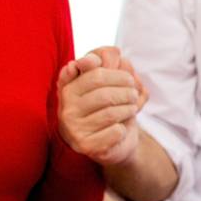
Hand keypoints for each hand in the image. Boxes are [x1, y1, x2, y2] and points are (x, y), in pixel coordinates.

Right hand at [58, 46, 147, 165]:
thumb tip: (106, 54)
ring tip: (131, 107)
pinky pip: (114, 132)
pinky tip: (121, 128)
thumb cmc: (108, 105)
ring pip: (111, 113)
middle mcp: (66, 109)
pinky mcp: (87, 146)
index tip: (128, 78)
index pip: (95, 74)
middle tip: (133, 93)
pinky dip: (124, 128)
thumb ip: (107, 63)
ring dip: (128, 109)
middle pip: (105, 94)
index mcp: (67, 88)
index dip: (117, 74)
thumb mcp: (108, 81)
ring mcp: (74, 129)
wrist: (112, 141)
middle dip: (127, 92)